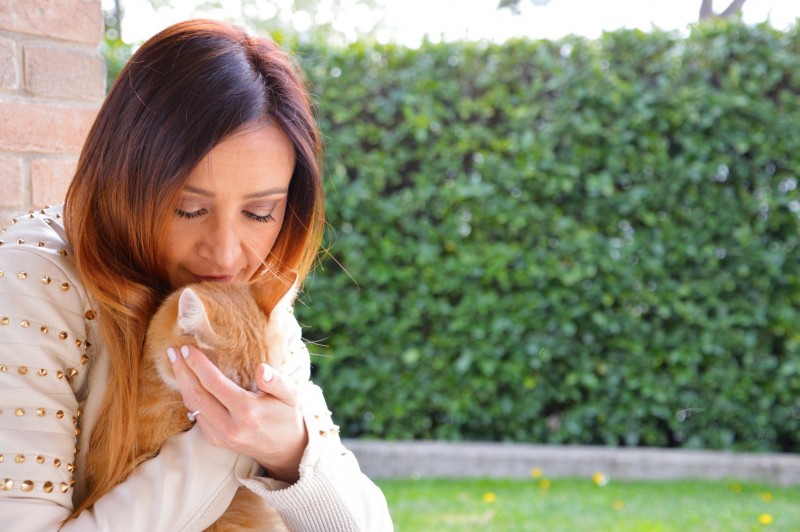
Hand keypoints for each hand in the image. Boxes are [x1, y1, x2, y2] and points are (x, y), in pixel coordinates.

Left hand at [168, 345, 307, 482]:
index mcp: (247, 412)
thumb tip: (261, 368)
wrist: (285, 450)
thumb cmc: (287, 416)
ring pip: (192, 406)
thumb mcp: (290, 396)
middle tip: (173, 351)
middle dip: (182, 371)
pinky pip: (196, 415)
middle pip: (196, 395)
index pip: (214, 384)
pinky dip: (189, 396)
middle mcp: (230, 426)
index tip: (187, 348)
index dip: (198, 365)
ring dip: (182, 383)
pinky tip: (188, 381)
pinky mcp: (215, 440)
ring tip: (176, 362)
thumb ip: (277, 381)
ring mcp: (220, 436)